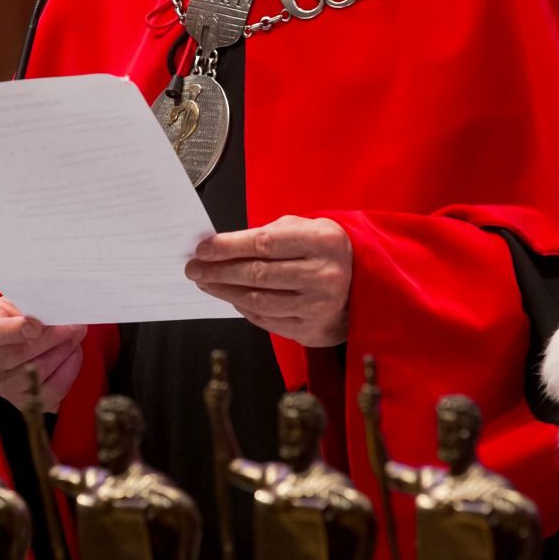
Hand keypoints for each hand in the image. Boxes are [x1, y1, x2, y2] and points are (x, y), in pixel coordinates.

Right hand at [0, 297, 86, 411]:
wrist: (10, 339)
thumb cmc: (15, 315)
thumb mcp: (16, 300)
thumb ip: (32, 305)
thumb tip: (58, 311)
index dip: (15, 330)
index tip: (36, 325)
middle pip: (22, 353)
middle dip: (54, 338)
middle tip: (76, 325)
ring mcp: (4, 385)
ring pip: (40, 371)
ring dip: (65, 352)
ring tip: (76, 336)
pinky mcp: (23, 401)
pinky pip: (52, 390)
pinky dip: (68, 371)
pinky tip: (73, 355)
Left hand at [185, 216, 352, 346]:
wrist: (365, 282)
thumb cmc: (324, 250)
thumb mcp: (305, 229)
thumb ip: (267, 235)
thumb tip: (220, 247)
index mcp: (322, 242)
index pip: (264, 244)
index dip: (228, 247)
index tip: (202, 249)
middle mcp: (324, 276)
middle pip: (258, 275)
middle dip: (219, 271)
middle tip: (193, 268)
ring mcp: (319, 306)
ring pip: (259, 301)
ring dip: (225, 292)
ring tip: (206, 282)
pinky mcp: (313, 330)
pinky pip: (267, 320)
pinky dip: (244, 308)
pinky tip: (231, 297)